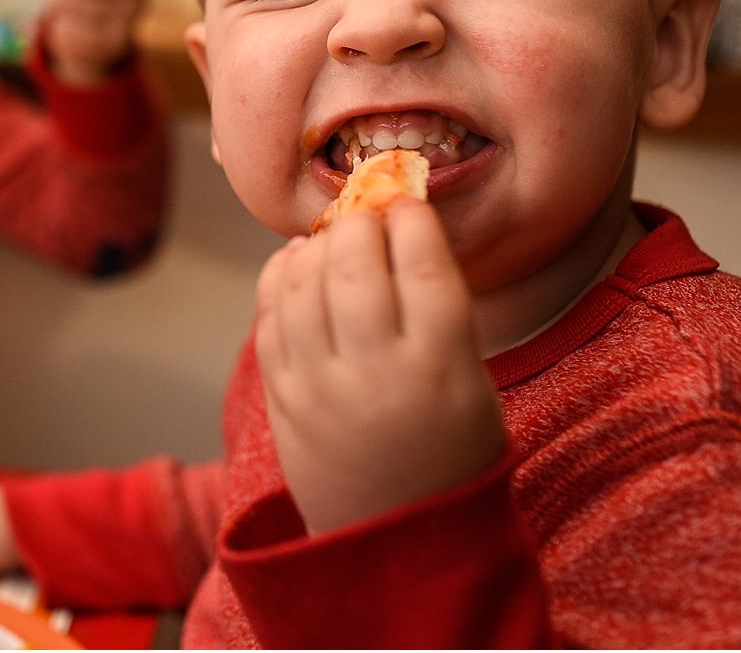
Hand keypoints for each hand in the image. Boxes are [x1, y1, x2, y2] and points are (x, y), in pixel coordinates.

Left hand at [255, 199, 506, 534]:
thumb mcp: (471, 384)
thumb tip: (393, 225)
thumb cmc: (448, 450)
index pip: (424, 266)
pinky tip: (296, 261)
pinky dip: (279, 277)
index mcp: (443, 370)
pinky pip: (269, 317)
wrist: (396, 539)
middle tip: (367, 213)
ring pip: (304, 283)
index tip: (408, 202)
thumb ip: (437, 312)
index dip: (412, 219)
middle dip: (358, 223)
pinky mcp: (282, 400)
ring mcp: (321, 389)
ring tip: (333, 238)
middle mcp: (377, 376)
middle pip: (355, 266)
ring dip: (316, 245)